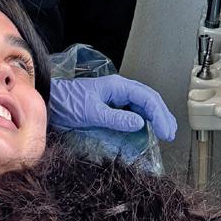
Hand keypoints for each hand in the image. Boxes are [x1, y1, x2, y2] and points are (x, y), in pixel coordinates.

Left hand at [48, 74, 176, 139]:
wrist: (50, 102)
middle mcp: (120, 90)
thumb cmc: (67, 103)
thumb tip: (140, 123)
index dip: (160, 115)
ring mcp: (116, 97)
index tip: (165, 132)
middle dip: (162, 116)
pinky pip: (133, 111)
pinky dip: (144, 120)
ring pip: (143, 105)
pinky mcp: (111, 106)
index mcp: (118, 86)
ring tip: (164, 131)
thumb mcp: (92, 112)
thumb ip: (116, 118)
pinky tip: (147, 129)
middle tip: (170, 133)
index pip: (147, 98)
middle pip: (149, 100)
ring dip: (155, 117)